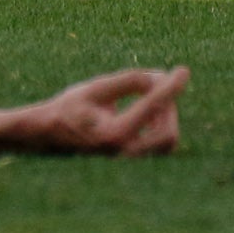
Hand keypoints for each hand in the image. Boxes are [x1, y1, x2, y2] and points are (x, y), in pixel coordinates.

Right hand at [10, 67, 187, 156]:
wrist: (50, 135)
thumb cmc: (70, 109)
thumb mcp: (95, 88)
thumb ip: (127, 81)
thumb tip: (159, 78)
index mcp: (114, 134)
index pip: (153, 107)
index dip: (170, 87)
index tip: (183, 71)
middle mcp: (125, 153)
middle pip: (168, 131)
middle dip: (168, 106)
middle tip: (157, 84)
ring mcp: (130, 161)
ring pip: (167, 141)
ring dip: (165, 117)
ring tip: (150, 98)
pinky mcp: (132, 160)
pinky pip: (159, 145)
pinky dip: (159, 126)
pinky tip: (147, 112)